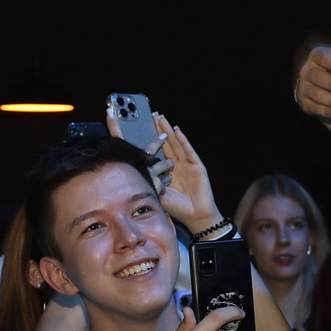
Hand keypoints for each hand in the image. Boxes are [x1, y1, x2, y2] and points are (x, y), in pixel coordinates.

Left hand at [149, 114, 221, 233]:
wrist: (196, 216)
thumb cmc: (177, 207)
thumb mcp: (158, 194)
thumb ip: (149, 183)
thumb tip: (134, 173)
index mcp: (164, 171)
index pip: (153, 153)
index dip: (147, 141)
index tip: (142, 131)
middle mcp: (174, 165)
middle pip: (165, 143)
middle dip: (158, 129)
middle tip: (151, 114)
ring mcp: (186, 164)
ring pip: (175, 143)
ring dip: (168, 130)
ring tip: (160, 117)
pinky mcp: (196, 165)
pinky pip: (188, 150)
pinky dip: (182, 140)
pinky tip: (176, 130)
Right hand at [295, 32, 330, 123]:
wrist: (317, 84)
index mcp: (315, 57)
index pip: (320, 58)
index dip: (330, 63)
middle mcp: (306, 71)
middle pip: (317, 77)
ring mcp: (304, 87)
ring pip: (315, 93)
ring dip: (329, 100)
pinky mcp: (304, 101)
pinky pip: (313, 106)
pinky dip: (324, 111)